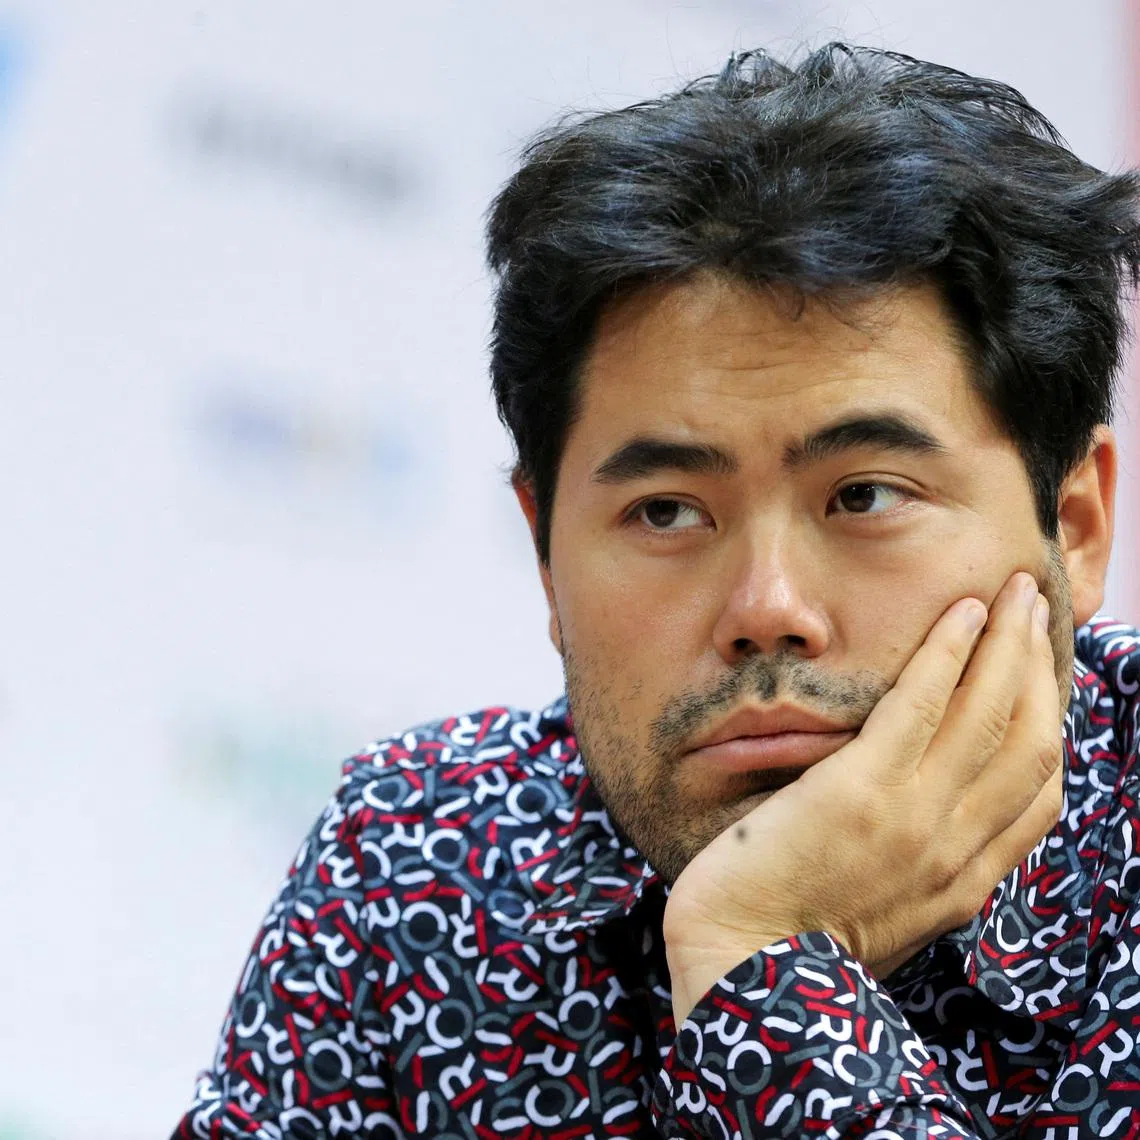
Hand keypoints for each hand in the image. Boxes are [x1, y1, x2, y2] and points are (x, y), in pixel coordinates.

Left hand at [663, 571, 1062, 1025]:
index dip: (1049, 727)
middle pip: (1029, 741)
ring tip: (1015, 592)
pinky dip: (948, 655)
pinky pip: (920, 708)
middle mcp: (955, 849)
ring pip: (988, 714)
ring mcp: (914, 820)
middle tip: (1038, 611)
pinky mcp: (860, 793)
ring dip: (1009, 644)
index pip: (1036, 796)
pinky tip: (960, 614)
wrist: (741, 973)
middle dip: (1041, 668)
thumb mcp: (880, 916)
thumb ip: (912, 868)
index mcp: (963, 882)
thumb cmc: (793, 942)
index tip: (1044, 679)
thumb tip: (918, 826)